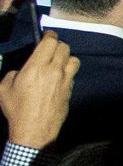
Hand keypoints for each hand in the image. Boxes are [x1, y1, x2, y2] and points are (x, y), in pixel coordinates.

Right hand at [0, 33, 77, 148]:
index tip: (46, 35)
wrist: (34, 130)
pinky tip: (59, 77)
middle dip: (57, 45)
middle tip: (49, 49)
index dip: (49, 35)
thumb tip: (22, 71)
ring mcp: (65, 80)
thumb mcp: (4, 88)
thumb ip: (13, 74)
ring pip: (74, 59)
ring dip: (66, 57)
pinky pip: (73, 74)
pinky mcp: (71, 90)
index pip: (50, 42)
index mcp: (36, 67)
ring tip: (57, 62)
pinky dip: (68, 71)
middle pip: (64, 47)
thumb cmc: (17, 109)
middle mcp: (54, 71)